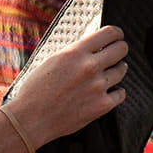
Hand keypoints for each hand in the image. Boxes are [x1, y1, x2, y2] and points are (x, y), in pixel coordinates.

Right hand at [2, 25, 127, 142]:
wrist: (30, 119)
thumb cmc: (36, 90)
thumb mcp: (52, 60)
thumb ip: (75, 52)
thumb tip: (96, 45)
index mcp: (75, 52)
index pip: (110, 33)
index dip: (117, 34)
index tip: (117, 37)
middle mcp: (89, 67)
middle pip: (122, 49)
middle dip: (120, 49)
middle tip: (117, 53)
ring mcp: (98, 86)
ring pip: (122, 70)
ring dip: (117, 70)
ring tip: (109, 73)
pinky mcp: (102, 105)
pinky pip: (121, 93)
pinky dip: (115, 92)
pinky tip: (108, 92)